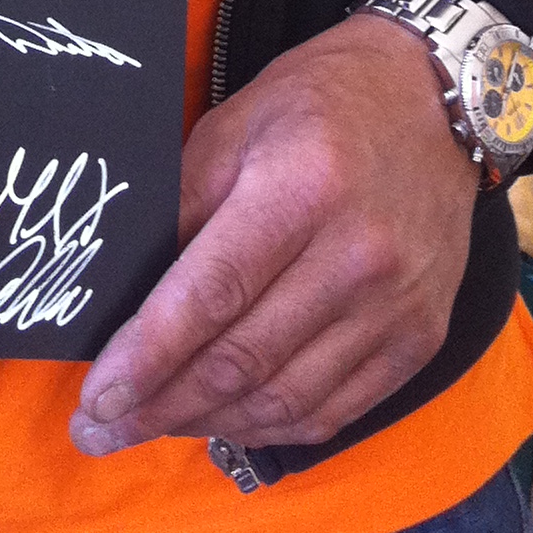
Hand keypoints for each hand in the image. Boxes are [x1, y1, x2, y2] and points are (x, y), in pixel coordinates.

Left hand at [70, 13, 477, 457]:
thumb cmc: (321, 102)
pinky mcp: (419, 338)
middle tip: (99, 430)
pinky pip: (333, 410)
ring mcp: (395, 305)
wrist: (435, 102)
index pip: (212, 293)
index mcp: (302, 187)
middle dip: (159, 406)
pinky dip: (270, 426)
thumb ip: (184, 205)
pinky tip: (224, 420)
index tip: (97, 398)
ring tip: (150, 427)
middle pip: (243, 359)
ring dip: (207, 424)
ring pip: (283, 399)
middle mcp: (356, 255)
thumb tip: (130, 292)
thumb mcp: (235, 124)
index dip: (149, 355)